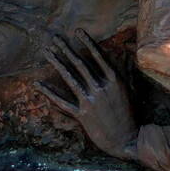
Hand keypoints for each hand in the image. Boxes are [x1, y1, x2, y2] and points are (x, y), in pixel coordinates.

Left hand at [38, 31, 137, 160]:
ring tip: (47, 52)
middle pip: (80, 64)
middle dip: (66, 49)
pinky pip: (62, 102)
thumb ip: (121, 74)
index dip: (87, 42)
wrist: (127, 140)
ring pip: (70, 78)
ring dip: (57, 64)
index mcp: (114, 80)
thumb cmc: (130, 115)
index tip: (78, 31)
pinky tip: (39, 84)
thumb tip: (120, 55)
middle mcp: (101, 88)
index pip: (98, 56)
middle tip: (55, 38)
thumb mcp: (129, 91)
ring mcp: (90, 101)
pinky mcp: (82, 115)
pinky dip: (49, 93)